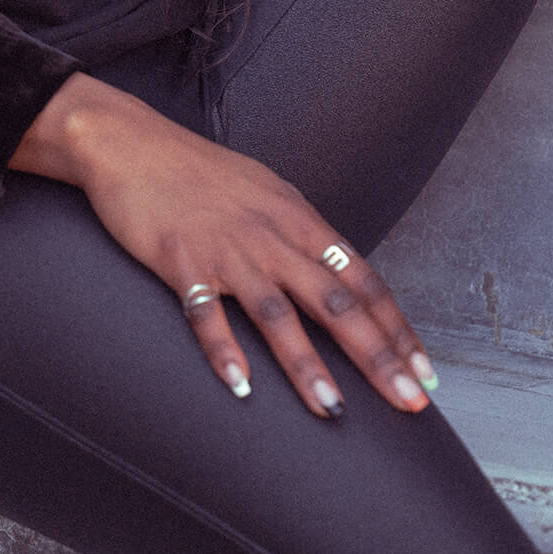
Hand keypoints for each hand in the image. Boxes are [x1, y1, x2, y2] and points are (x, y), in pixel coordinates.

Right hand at [12, 73, 435, 417]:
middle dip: (377, 355)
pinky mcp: (181, 260)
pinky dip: (224, 350)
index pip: (363, 279)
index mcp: (297, 218)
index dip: (396, 327)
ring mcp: (227, 250)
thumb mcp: (264, 193)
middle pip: (336, 301)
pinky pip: (206, 313)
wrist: (129, 142)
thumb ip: (299, 234)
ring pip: (278, 313)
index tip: (423, 371)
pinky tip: (240, 387)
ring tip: (333, 411)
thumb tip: (336, 273)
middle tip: (409, 401)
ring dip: (307, 365)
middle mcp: (271, 235)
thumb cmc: (198, 171)